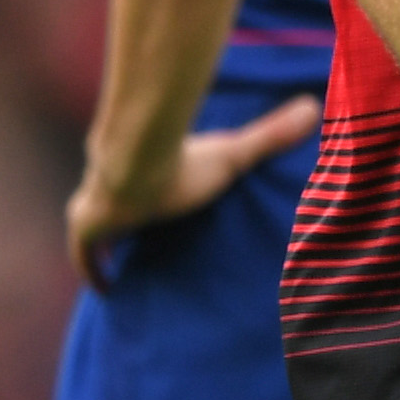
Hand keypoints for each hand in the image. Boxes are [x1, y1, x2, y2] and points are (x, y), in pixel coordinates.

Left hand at [65, 92, 321, 281]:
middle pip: (114, 205)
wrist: (138, 167)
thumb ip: (270, 134)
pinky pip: (85, 258)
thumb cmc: (184, 161)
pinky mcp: (86, 230)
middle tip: (136, 240)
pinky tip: (107, 292)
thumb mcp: (233, 153)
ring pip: (95, 229)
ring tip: (121, 268)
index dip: (148, 195)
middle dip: (121, 220)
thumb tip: (314, 107)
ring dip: (104, 244)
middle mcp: (114, 185)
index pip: (142, 181)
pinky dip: (95, 273)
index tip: (156, 207)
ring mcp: (94, 208)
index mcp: (145, 169)